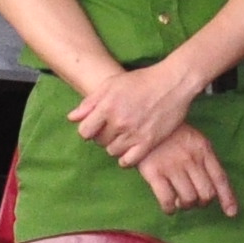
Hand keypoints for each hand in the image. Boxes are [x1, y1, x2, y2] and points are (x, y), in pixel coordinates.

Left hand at [69, 57, 212, 165]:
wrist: (171, 83)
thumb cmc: (139, 81)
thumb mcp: (110, 85)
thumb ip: (89, 102)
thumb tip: (71, 118)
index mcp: (107, 107)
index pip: (85, 132)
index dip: (87, 130)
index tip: (94, 127)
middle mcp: (119, 122)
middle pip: (99, 141)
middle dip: (102, 136)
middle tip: (111, 129)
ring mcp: (134, 133)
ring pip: (112, 151)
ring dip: (114, 146)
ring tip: (121, 137)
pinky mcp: (149, 142)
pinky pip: (129, 161)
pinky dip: (125, 159)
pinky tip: (128, 151)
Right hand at [125, 127, 236, 217]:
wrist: (140, 120)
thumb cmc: (169, 133)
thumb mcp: (193, 139)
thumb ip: (204, 159)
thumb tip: (212, 187)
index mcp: (203, 149)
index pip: (220, 178)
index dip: (227, 198)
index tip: (231, 213)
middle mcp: (190, 159)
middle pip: (206, 193)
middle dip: (201, 202)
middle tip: (193, 200)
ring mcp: (172, 166)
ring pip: (188, 199)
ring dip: (186, 206)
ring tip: (179, 201)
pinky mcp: (153, 172)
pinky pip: (167, 200)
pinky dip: (170, 208)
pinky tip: (168, 206)